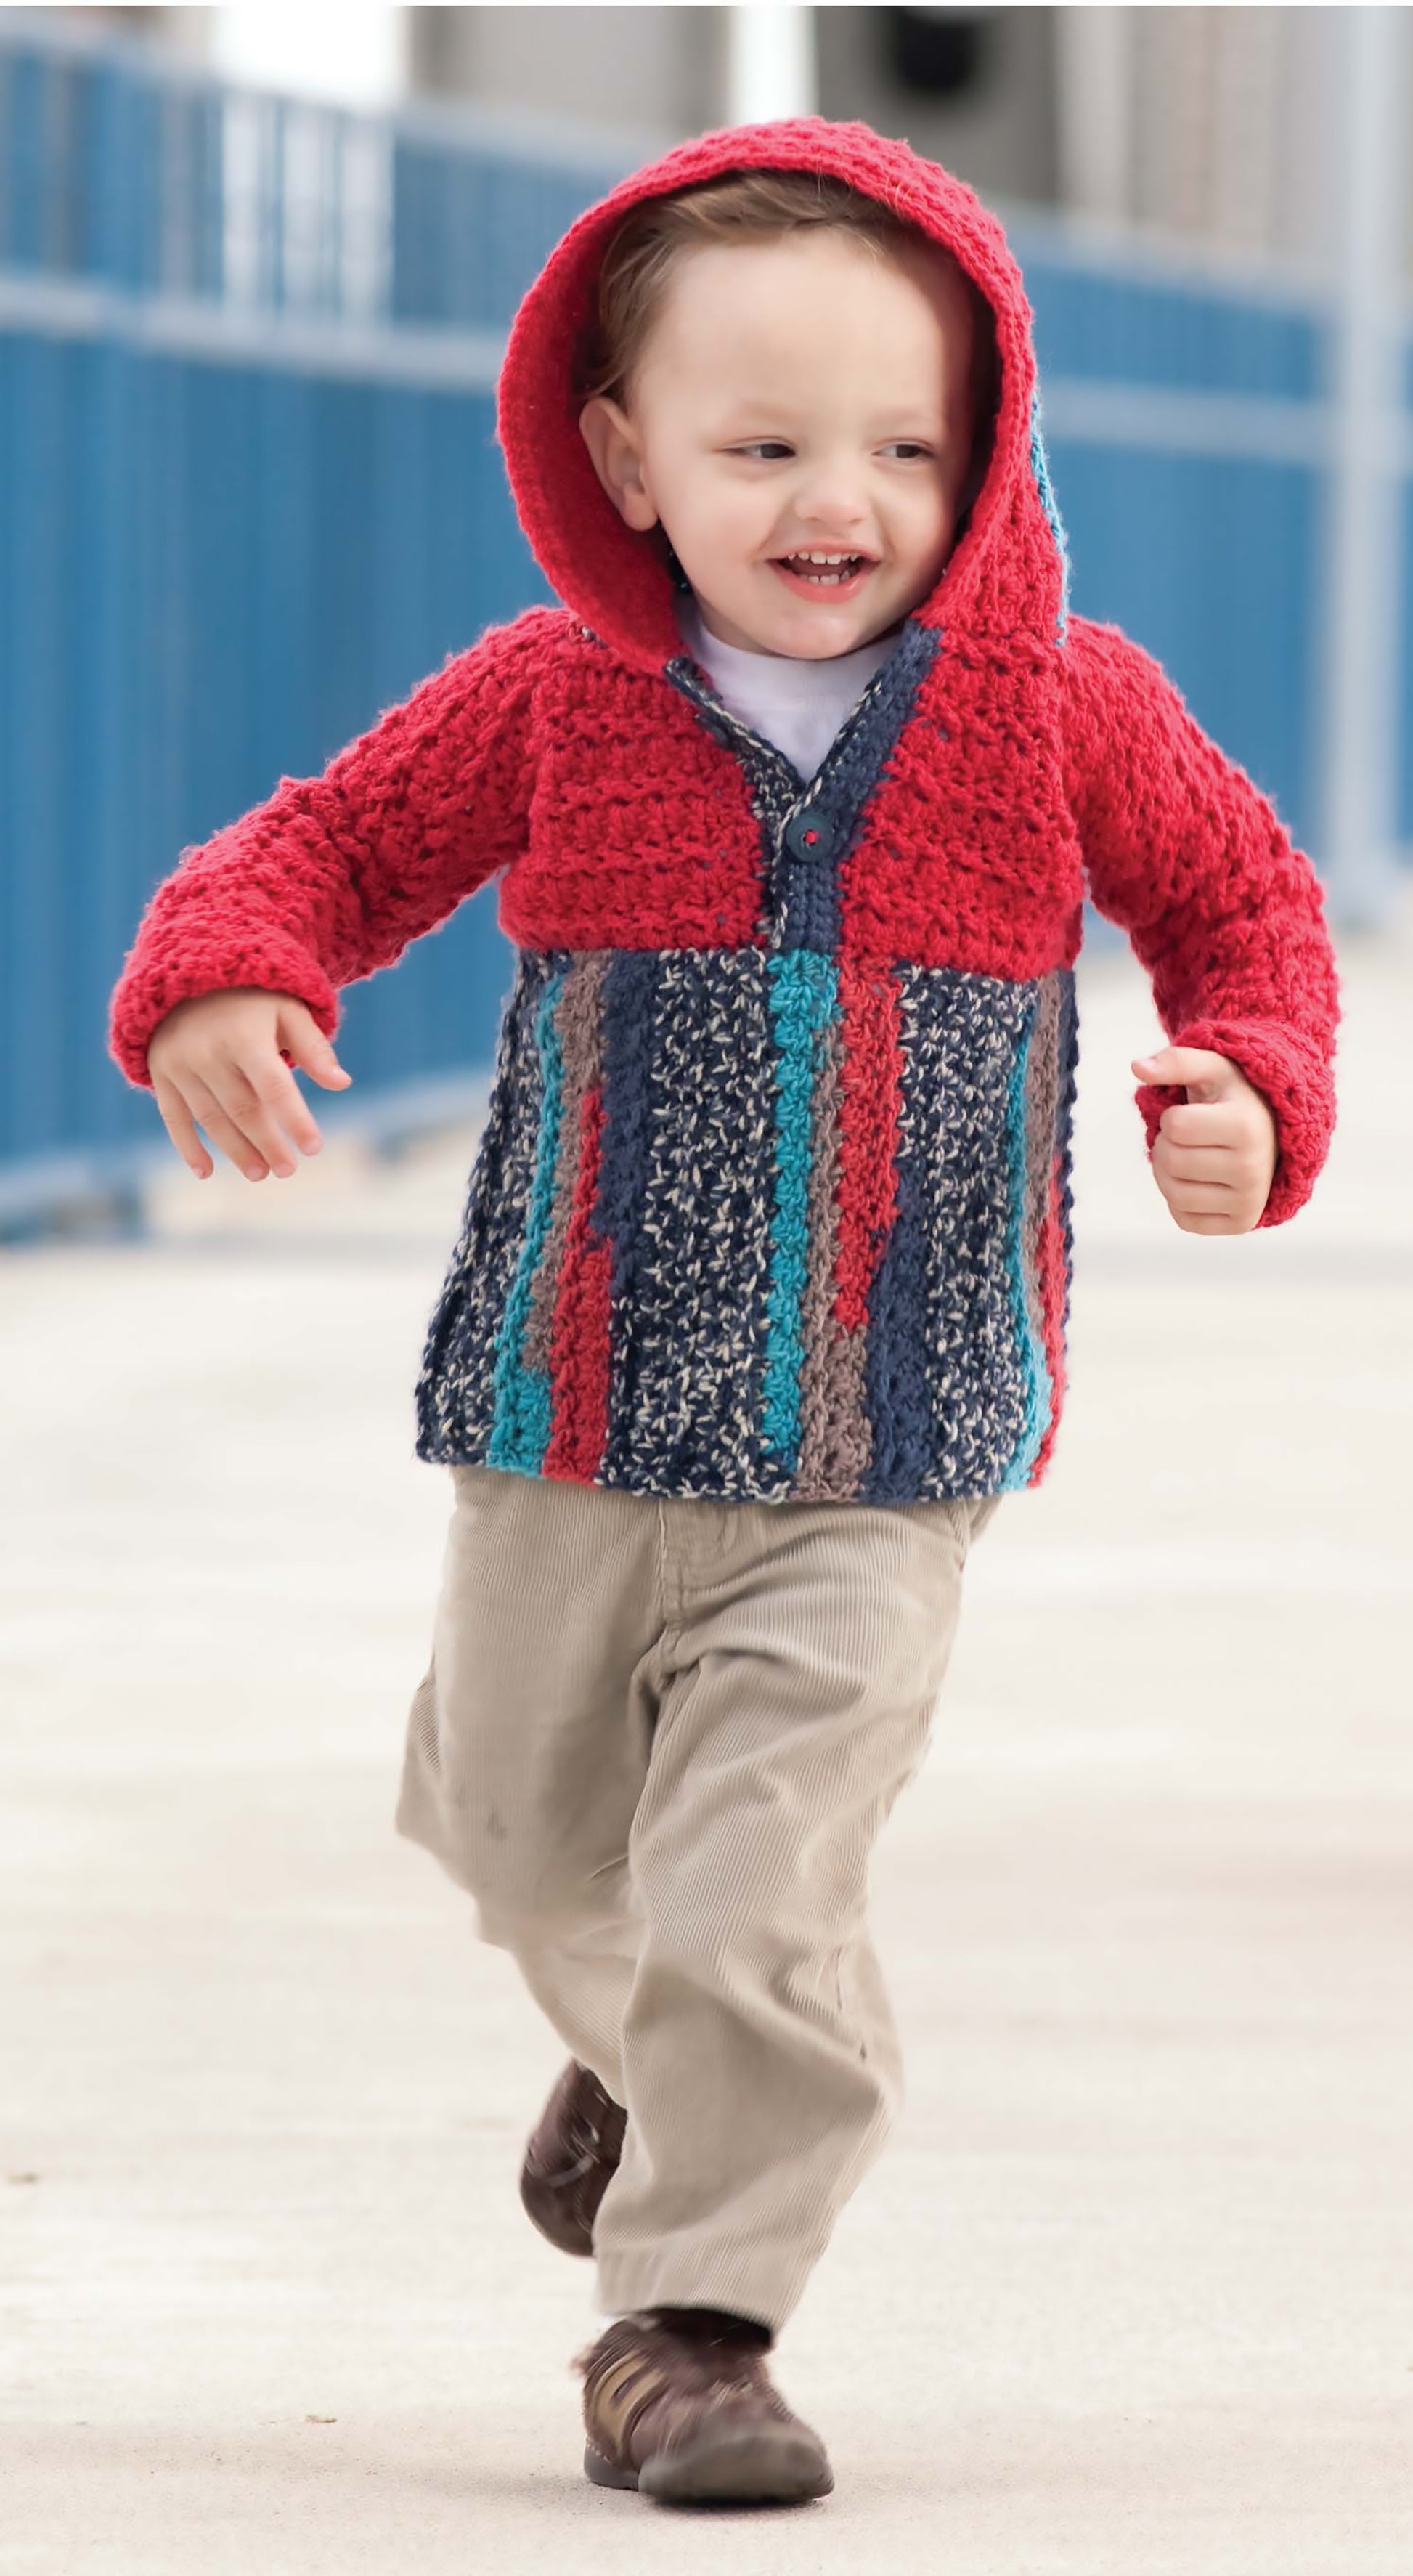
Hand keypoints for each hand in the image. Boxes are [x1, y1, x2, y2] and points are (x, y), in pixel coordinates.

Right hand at [147, 988, 351, 1180]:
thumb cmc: (252, 998)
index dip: (295, 1119)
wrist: (189, 976)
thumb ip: (313, 1048)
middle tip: (287, 1170)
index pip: (274, 1086)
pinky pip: (173, 1117)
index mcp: (245, 1035)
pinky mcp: (161, 1074)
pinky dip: (188, 1147)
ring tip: (260, 1173)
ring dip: (235, 1151)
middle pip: (243, 1109)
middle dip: (267, 1143)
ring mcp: (180, 1064)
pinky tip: (206, 1172)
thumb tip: (342, 1084)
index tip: (314, 1148)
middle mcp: (208, 1051)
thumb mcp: (288, 1010)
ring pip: (211, 1118)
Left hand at [1131, 1045, 1276, 1234]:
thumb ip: (1176, 1062)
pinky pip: (1185, 1219)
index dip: (1172, 1117)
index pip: (1174, 1126)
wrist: (1272, 1134)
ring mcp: (1249, 1200)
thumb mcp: (1212, 1070)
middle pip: (1171, 1162)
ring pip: (1173, 1194)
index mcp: (1245, 1126)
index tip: (1194, 1114)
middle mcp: (1252, 1168)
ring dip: (1167, 1174)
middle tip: (1187, 1138)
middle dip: (1166, 1145)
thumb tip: (1137, 1067)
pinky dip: (1180, 1201)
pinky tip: (1199, 1181)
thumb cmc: (1234, 1099)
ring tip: (1189, 1157)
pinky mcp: (1241, 1223)